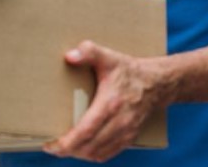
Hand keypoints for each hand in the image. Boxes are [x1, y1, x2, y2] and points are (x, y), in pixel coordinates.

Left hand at [43, 41, 167, 162]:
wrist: (158, 83)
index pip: (86, 131)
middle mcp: (119, 122)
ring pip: (98, 153)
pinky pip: (108, 153)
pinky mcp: (129, 138)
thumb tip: (69, 56)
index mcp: (110, 104)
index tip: (50, 145)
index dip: (67, 142)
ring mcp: (126, 133)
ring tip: (61, 148)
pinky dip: (92, 155)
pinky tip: (80, 150)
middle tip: (49, 147)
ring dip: (78, 154)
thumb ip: (88, 52)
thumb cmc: (128, 70)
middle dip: (67, 150)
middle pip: (89, 146)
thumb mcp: (108, 56)